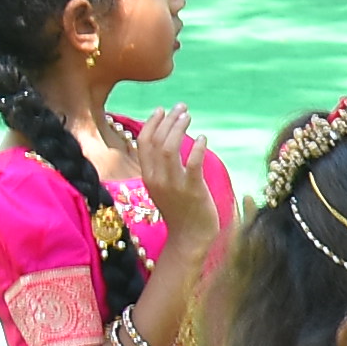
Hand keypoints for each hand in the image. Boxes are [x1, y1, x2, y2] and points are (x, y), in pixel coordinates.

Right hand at [128, 108, 221, 255]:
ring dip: (179, 128)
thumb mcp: (163, 187)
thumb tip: (168, 142)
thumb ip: (162, 167)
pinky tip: (203, 138)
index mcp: (148, 176)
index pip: (143, 143)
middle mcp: (157, 178)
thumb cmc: (180, 211)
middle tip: (181, 107)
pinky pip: (191, 164)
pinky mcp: (192, 190)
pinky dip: (195, 147)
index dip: (151, 123)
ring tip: (189, 116)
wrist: (189, 238)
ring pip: (169, 149)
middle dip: (168, 120)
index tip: (162, 110)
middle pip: (156, 141)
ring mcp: (173, 185)